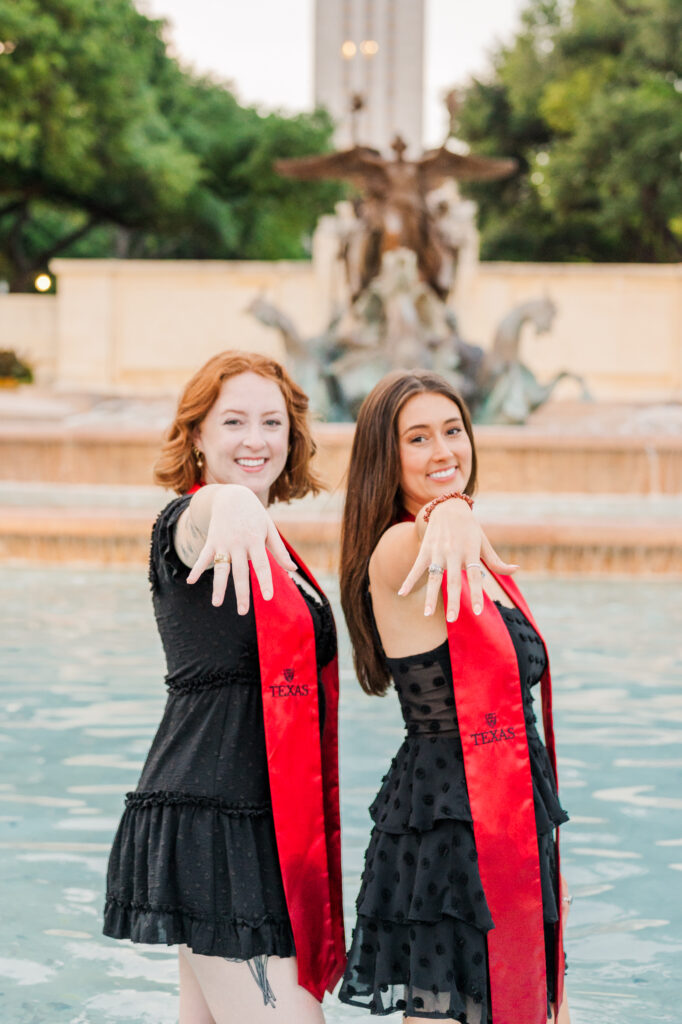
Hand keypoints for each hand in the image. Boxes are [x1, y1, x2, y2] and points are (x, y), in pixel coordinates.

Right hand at [186, 486, 295, 610]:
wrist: (232, 495)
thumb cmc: (255, 515)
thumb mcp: (269, 529)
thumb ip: (280, 551)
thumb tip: (293, 569)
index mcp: (256, 541)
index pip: (262, 565)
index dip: (265, 581)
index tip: (268, 597)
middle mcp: (239, 543)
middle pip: (240, 572)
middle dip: (242, 593)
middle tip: (243, 612)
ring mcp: (224, 542)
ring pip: (221, 568)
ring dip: (219, 586)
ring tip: (216, 604)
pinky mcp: (212, 540)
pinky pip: (204, 557)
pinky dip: (196, 568)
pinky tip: (189, 582)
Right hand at [398, 498, 517, 620]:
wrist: (448, 507)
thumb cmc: (470, 529)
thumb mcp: (484, 542)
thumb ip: (497, 561)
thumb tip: (515, 570)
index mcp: (471, 551)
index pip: (475, 576)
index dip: (476, 593)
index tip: (477, 611)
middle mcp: (454, 552)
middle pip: (453, 580)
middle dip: (452, 601)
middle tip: (452, 619)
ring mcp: (438, 551)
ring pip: (434, 577)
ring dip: (430, 596)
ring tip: (427, 614)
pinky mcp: (425, 549)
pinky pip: (416, 568)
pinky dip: (408, 580)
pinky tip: (402, 593)